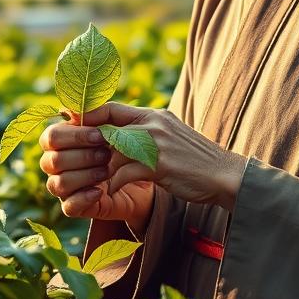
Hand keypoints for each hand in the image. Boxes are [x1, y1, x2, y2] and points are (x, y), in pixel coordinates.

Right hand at [39, 121, 154, 232]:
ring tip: (108, 170)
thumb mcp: (124, 122)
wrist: (149, 173)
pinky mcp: (77, 207)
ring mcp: (65, 187)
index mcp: (63, 140)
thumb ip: (101, 111)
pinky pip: (68, 207)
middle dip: (82, 157)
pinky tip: (101, 190)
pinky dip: (84, 197)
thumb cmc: (131, 143)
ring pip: (57, 184)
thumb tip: (71, 111)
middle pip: (51, 161)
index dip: (73, 136)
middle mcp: (58, 163)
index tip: (100, 136)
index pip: (51, 137)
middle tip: (106, 154)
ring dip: (84, 176)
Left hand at [80, 102, 246, 210]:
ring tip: (95, 179)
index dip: (89, 116)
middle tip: (74, 158)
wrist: (225, 174)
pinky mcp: (160, 164)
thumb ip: (145, 131)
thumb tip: (117, 134)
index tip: (73, 126)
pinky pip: (124, 172)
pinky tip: (112, 191)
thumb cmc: (195, 160)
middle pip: (106, 128)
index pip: (111, 107)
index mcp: (154, 115)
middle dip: (88, 144)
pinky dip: (115, 183)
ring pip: (112, 151)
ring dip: (102, 168)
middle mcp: (153, 124)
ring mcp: (156, 143)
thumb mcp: (169, 136)